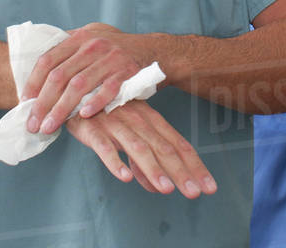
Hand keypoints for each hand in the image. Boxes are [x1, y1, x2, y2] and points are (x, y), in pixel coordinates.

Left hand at [22, 23, 147, 133]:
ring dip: (61, 109)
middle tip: (32, 124)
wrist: (155, 50)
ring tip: (49, 127)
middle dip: (42, 103)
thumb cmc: (117, 49)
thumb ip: (68, 46)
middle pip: (59, 76)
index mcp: (80, 38)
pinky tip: (82, 116)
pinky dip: (94, 103)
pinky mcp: (128, 72)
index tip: (23, 102)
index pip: (48, 60)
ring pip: (79, 85)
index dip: (32, 82)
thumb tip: (38, 63)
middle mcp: (93, 45)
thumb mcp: (92, 37)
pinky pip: (108, 90)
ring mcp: (111, 58)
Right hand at [65, 101, 217, 198]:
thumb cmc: (106, 114)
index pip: (179, 145)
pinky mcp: (93, 130)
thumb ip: (144, 162)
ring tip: (166, 189)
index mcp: (151, 121)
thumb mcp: (130, 135)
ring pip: (138, 148)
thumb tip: (158, 187)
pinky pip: (105, 147)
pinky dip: (115, 161)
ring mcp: (116, 124)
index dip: (195, 166)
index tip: (210, 187)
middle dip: (180, 171)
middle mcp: (138, 121)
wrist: (74, 92)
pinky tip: (124, 177)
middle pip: (164, 148)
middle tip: (195, 193)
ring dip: (153, 169)